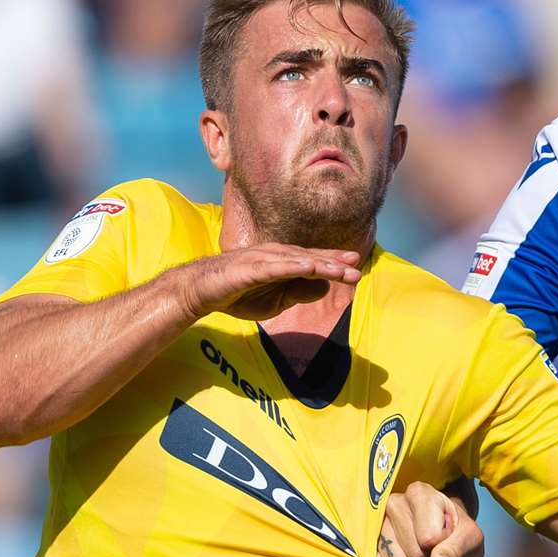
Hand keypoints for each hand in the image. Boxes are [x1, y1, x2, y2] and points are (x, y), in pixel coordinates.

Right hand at [172, 244, 363, 320]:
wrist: (201, 292)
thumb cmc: (238, 294)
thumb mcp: (275, 301)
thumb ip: (299, 293)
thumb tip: (323, 286)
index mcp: (283, 262)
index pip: (314, 262)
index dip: (335, 264)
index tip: (356, 268)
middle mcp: (276, 255)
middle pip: (311, 258)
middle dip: (335, 263)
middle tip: (357, 267)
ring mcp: (263, 259)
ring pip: (297, 260)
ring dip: (321, 264)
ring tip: (342, 269)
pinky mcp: (249, 267)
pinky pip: (275, 266)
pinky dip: (293, 265)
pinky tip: (309, 267)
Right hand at [375, 481, 485, 556]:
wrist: (441, 540)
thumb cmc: (458, 534)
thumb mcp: (470, 539)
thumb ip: (458, 548)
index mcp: (420, 494)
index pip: (430, 538)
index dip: (443, 546)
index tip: (448, 536)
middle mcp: (393, 503)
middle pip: (415, 554)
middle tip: (435, 550)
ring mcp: (377, 525)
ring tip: (422, 555)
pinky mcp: (367, 545)